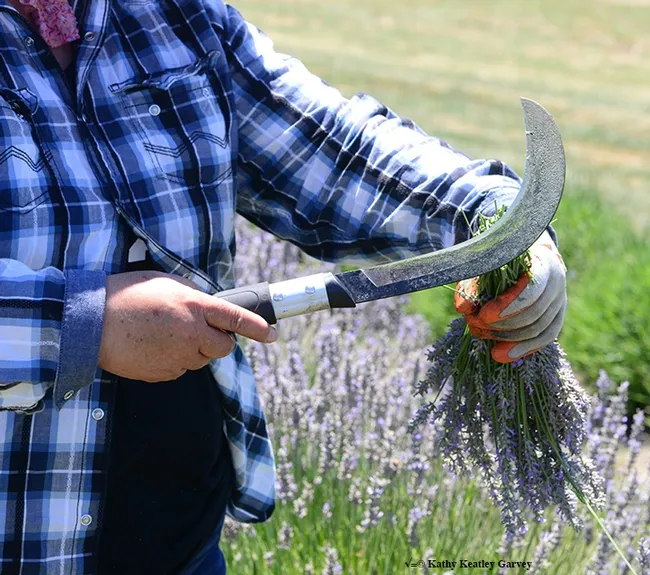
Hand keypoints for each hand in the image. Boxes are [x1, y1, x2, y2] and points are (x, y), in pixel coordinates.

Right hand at [98, 270, 277, 381]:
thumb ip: (194, 297)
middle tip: (198, 330)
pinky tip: (153, 346)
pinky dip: (174, 360)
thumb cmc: (127, 296)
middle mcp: (192, 333)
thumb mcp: (166, 284)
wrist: (90, 322)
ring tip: (164, 334)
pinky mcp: (164, 373)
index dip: (259, 328)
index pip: (237, 319)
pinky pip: (180, 369)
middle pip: (223, 347)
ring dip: (193, 349)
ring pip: (201, 360)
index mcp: (194, 306)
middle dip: (218, 341)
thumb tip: (210, 309)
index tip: (273, 335)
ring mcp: (178, 357)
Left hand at [453, 230, 566, 362]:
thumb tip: (462, 308)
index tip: (483, 315)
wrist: (526, 252)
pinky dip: (522, 349)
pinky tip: (499, 355)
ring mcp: (560, 300)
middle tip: (475, 324)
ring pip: (539, 329)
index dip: (508, 307)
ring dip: (507, 338)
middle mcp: (557, 280)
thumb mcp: (484, 262)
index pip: (532, 291)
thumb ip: (472, 282)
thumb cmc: (502, 257)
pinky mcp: (557, 316)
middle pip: (534, 314)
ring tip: (481, 334)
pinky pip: (544, 338)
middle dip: (501, 325)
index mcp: (540, 261)